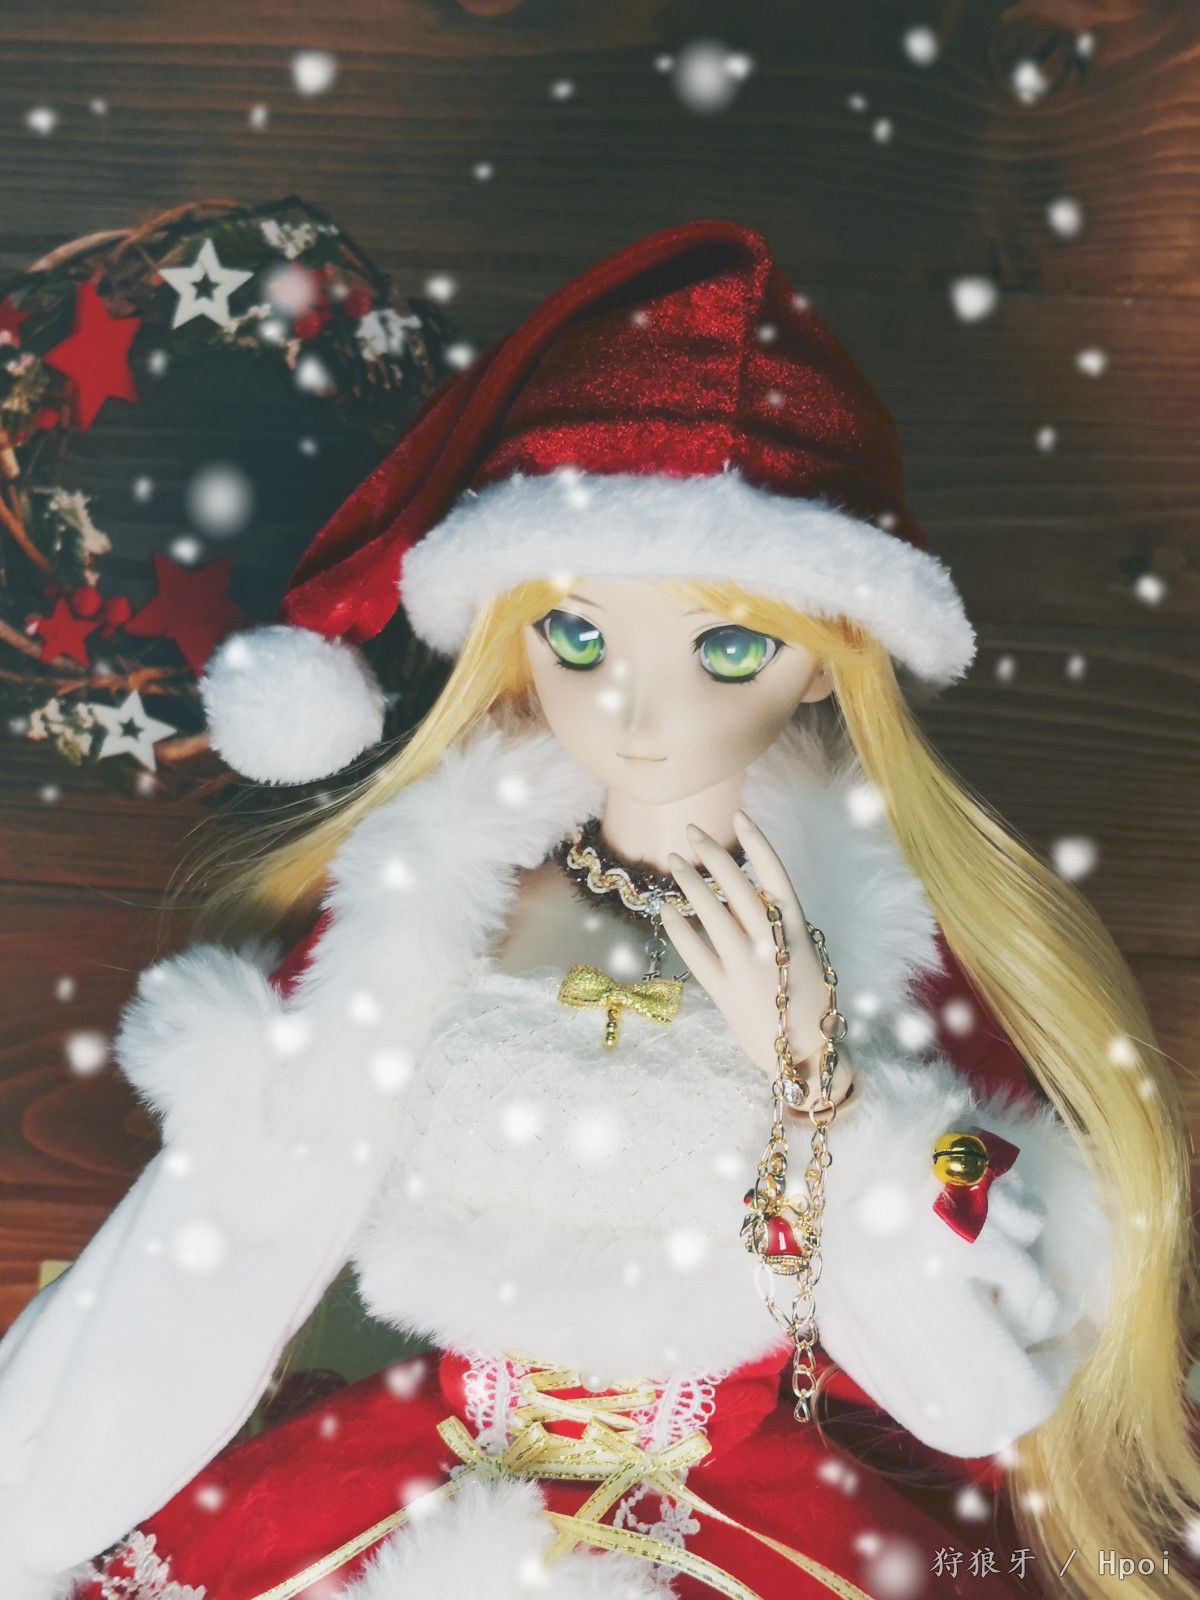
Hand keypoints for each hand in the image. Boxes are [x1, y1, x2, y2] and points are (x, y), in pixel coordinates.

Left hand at [660, 810, 853, 1107]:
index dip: (758, 841)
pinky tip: (665, 909)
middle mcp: (771, 944)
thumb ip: (776, 922)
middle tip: (691, 830)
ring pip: (711, 914)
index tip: (739, 815)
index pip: (775, 874)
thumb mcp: (802, 952)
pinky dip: (678, 929)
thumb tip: (742, 887)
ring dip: (689, 883)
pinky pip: (694, 953)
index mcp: (797, 930)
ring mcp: (746, 968)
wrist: (803, 1052)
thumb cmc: (804, 997)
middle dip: (712, 853)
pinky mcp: (723, 992)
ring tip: (675, 861)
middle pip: (737, 886)